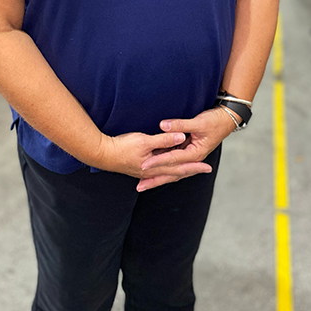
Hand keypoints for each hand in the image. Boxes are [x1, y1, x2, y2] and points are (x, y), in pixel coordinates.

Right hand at [95, 131, 212, 187]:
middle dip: (191, 170)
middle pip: (176, 173)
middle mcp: (152, 172)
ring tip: (190, 170)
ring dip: (180, 172)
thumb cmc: (122, 147)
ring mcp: (145, 172)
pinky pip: (159, 172)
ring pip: (168, 173)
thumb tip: (181, 137)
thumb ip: (164, 139)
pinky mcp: (139, 168)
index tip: (208, 166)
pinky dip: (168, 171)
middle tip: (206, 169)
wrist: (102, 153)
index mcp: (156, 166)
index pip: (180, 167)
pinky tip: (167, 170)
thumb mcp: (144, 140)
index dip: (194, 166)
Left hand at [136, 107, 237, 191]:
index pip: (172, 159)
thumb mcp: (198, 122)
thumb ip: (180, 125)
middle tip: (140, 186)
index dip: (157, 162)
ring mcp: (191, 156)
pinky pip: (174, 161)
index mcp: (195, 154)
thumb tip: (163, 125)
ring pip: (172, 169)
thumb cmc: (215, 121)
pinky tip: (154, 168)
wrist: (227, 119)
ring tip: (143, 182)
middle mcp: (192, 158)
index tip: (144, 165)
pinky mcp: (189, 151)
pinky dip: (164, 166)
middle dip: (155, 179)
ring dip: (158, 175)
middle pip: (171, 172)